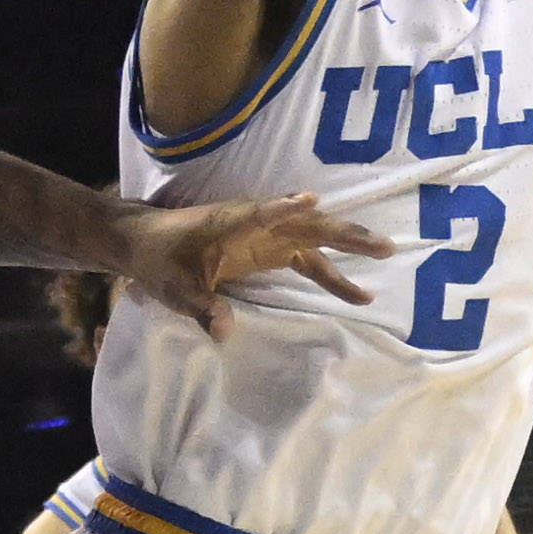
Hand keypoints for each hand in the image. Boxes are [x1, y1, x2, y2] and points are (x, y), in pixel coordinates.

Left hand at [114, 188, 389, 326]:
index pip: (260, 215)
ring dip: (349, 246)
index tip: (310, 201)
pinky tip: (359, 293)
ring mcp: (267, 235)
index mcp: (231, 224)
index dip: (283, 209)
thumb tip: (225, 332)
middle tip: (383, 245)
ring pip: (316, 238)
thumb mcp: (175, 288)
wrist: (146, 243)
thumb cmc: (159, 258)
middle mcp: (258, 223)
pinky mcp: (270, 249)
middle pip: (308, 225)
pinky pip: (308, 260)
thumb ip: (201, 307)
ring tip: (386, 255)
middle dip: (344, 234)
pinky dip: (332, 274)